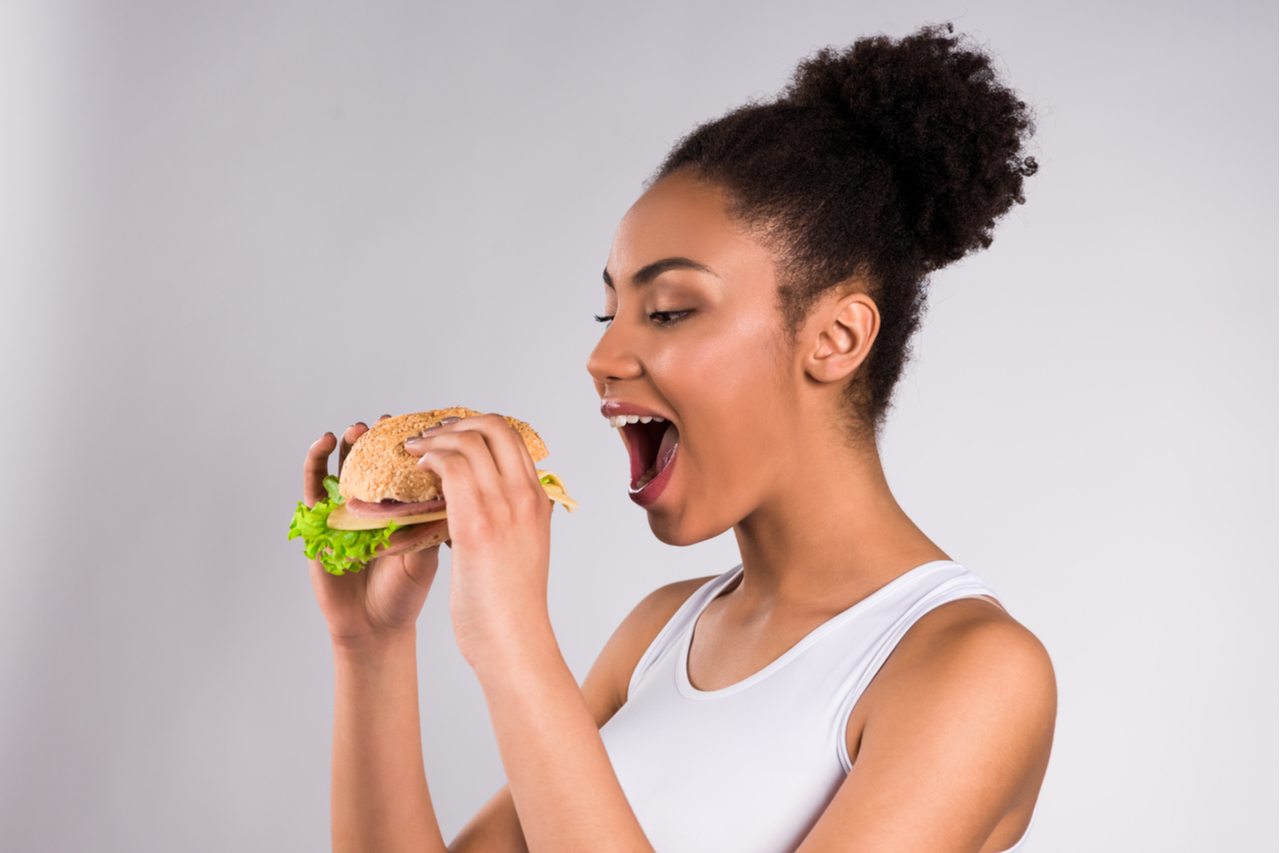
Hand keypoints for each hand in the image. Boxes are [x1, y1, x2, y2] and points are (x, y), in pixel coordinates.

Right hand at [303, 420, 440, 646]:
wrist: (374, 627)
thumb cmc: (404, 593)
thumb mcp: (426, 556)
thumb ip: (432, 526)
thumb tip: (451, 490)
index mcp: (402, 506)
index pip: (404, 464)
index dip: (409, 444)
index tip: (418, 427)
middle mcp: (374, 503)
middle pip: (374, 459)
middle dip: (379, 437)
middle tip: (386, 423)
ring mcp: (345, 510)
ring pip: (344, 465)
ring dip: (349, 443)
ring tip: (357, 429)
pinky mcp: (318, 521)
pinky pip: (312, 486)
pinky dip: (316, 461)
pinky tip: (325, 443)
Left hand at [404, 414, 553, 669]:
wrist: (515, 642)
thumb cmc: (512, 607)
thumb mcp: (522, 552)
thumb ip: (510, 523)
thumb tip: (485, 510)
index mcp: (538, 502)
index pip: (513, 439)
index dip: (478, 427)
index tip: (451, 435)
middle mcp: (525, 496)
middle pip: (494, 426)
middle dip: (456, 422)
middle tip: (429, 435)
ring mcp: (504, 506)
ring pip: (469, 440)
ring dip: (434, 437)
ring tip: (412, 449)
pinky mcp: (477, 522)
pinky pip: (451, 466)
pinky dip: (429, 458)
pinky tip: (414, 470)